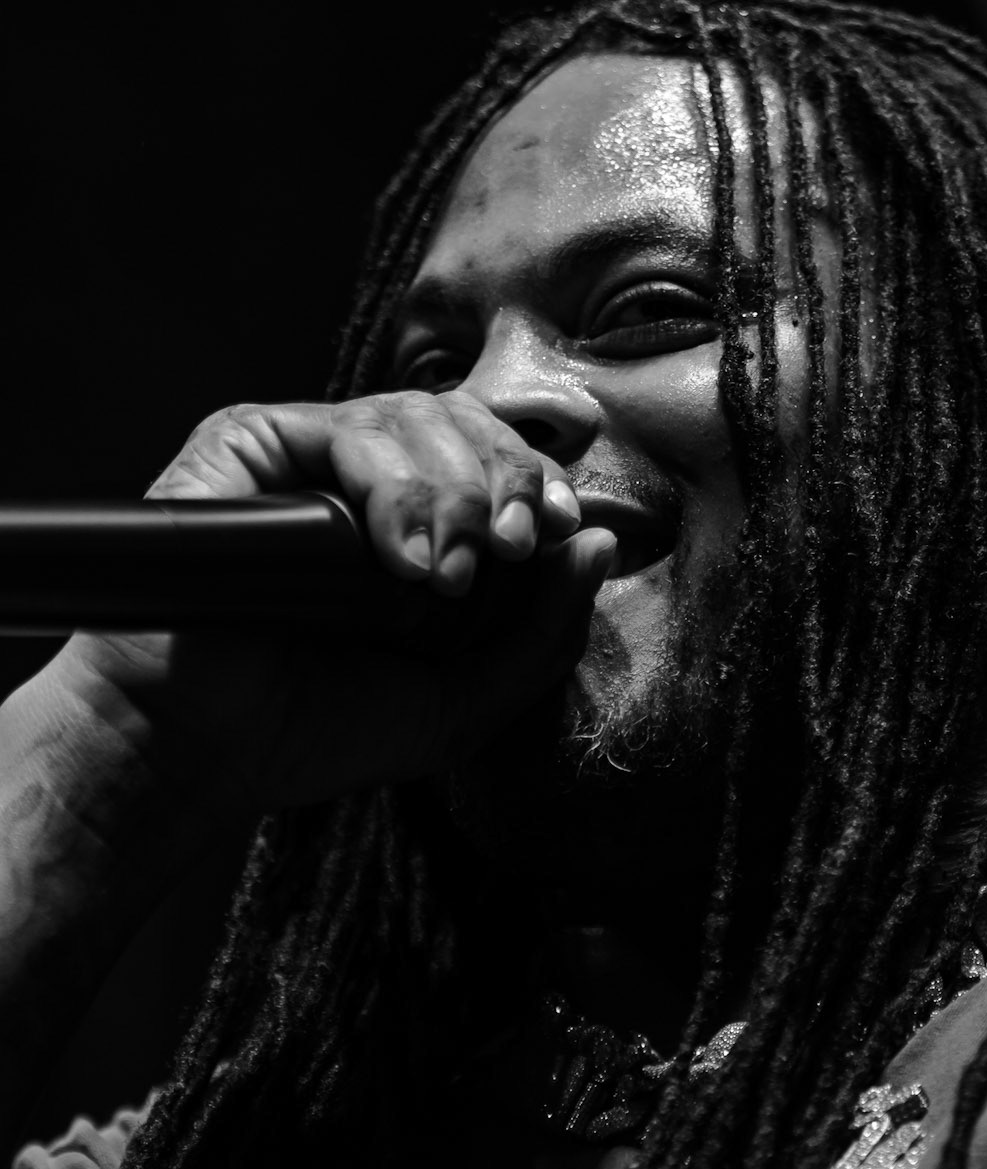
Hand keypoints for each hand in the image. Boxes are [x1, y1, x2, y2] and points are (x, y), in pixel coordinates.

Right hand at [40, 389, 615, 825]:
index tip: (558, 530)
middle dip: (505, 477)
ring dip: (452, 493)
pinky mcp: (248, 444)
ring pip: (411, 416)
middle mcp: (361, 478)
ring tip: (445, 578)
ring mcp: (304, 456)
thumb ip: (539, 633)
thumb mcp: (459, 700)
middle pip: (462, 421)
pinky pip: (341, 428)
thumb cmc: (314, 728)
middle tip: (514, 549)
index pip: (493, 460)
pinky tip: (397, 561)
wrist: (202, 751)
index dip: (533, 480)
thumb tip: (601, 540)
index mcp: (413, 521)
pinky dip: (388, 486)